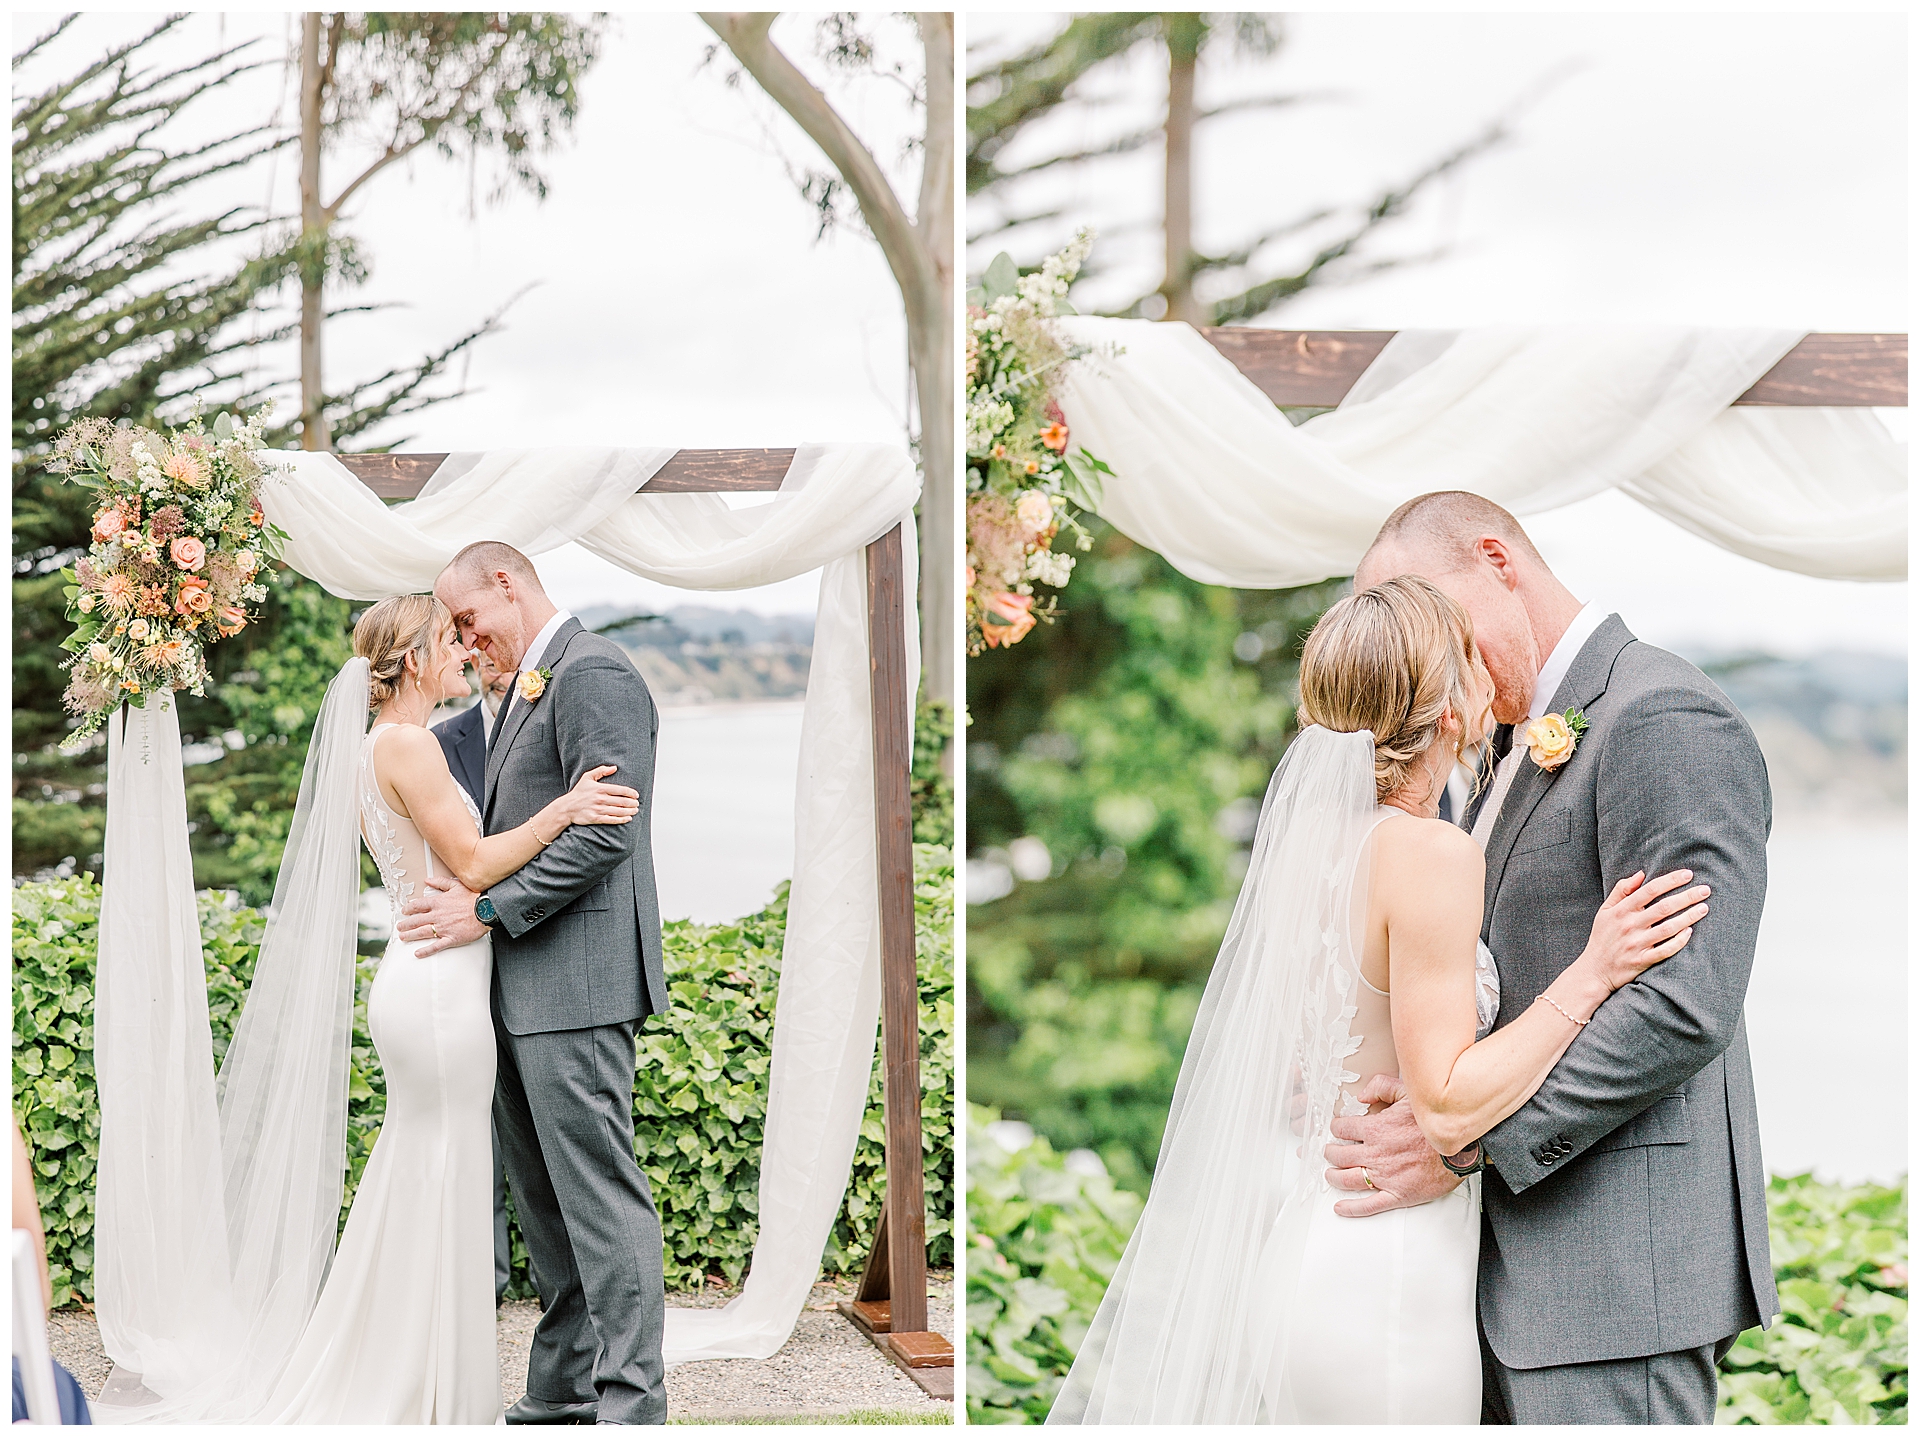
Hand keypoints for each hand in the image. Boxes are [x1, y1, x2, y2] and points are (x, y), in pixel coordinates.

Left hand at [396, 875, 486, 956]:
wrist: (487, 909)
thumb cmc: (474, 897)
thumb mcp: (456, 885)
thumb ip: (440, 882)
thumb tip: (428, 880)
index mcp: (438, 902)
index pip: (418, 906)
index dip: (409, 908)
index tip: (404, 911)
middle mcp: (438, 916)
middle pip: (416, 920)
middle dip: (405, 924)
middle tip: (399, 927)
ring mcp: (443, 928)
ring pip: (422, 932)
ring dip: (410, 935)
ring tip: (403, 937)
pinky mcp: (451, 938)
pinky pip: (436, 946)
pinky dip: (426, 950)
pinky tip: (417, 953)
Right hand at [555, 764, 640, 827]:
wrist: (566, 807)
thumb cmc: (579, 792)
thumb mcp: (587, 777)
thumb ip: (601, 770)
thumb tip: (615, 768)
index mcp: (600, 788)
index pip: (621, 790)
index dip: (631, 793)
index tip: (636, 795)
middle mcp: (600, 799)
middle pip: (622, 801)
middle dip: (632, 803)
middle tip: (637, 804)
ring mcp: (598, 809)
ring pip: (618, 811)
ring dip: (630, 811)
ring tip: (635, 810)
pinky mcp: (595, 818)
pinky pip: (611, 820)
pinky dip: (621, 819)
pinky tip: (628, 818)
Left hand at [1323, 1075, 1459, 1216]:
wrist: (1463, 1149)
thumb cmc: (1437, 1122)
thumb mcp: (1409, 1093)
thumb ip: (1382, 1086)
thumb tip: (1362, 1095)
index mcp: (1375, 1129)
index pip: (1341, 1128)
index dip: (1336, 1128)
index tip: (1336, 1130)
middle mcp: (1375, 1154)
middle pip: (1339, 1155)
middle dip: (1329, 1152)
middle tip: (1328, 1152)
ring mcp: (1385, 1177)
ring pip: (1347, 1179)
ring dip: (1333, 1177)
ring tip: (1330, 1174)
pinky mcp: (1398, 1195)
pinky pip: (1369, 1205)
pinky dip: (1351, 1208)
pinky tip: (1341, 1207)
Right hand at [1581, 868, 1709, 990]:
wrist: (1594, 970)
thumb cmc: (1602, 937)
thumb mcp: (1605, 910)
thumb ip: (1621, 890)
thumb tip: (1640, 874)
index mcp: (1621, 911)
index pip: (1650, 890)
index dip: (1671, 880)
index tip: (1688, 874)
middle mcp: (1629, 925)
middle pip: (1664, 907)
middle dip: (1687, 897)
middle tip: (1705, 890)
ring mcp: (1636, 944)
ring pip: (1668, 928)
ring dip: (1689, 916)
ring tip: (1704, 908)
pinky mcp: (1642, 960)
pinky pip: (1665, 950)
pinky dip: (1679, 941)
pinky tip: (1690, 931)